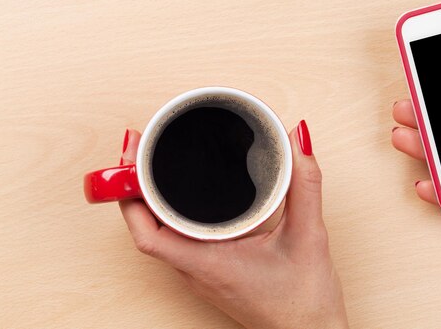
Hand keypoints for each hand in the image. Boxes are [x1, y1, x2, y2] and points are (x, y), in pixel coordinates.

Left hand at [119, 121, 348, 328]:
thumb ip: (305, 184)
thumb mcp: (309, 235)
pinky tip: (185, 195)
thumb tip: (296, 141)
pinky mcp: (212, 272)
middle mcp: (196, 270)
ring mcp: (202, 273)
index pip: (148, 234)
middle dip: (137, 186)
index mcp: (208, 264)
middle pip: (147, 227)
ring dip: (152, 200)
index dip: (131, 195)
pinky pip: (179, 240)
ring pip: (162, 234)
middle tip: (142, 145)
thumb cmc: (305, 299)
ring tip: (154, 162)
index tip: (131, 156)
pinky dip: (172, 213)